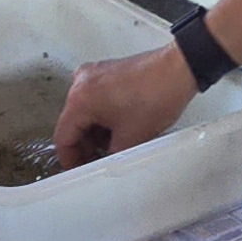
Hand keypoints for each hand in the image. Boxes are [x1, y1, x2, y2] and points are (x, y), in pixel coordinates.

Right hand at [58, 45, 200, 165]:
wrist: (178, 70)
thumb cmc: (156, 94)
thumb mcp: (130, 139)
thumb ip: (110, 157)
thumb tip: (104, 165)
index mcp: (80, 99)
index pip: (63, 138)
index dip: (70, 160)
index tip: (77, 170)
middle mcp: (81, 82)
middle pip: (72, 123)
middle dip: (86, 145)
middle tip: (98, 161)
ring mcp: (94, 74)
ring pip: (85, 112)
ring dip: (96, 131)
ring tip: (115, 144)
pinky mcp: (107, 71)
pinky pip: (97, 99)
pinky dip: (104, 115)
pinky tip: (121, 127)